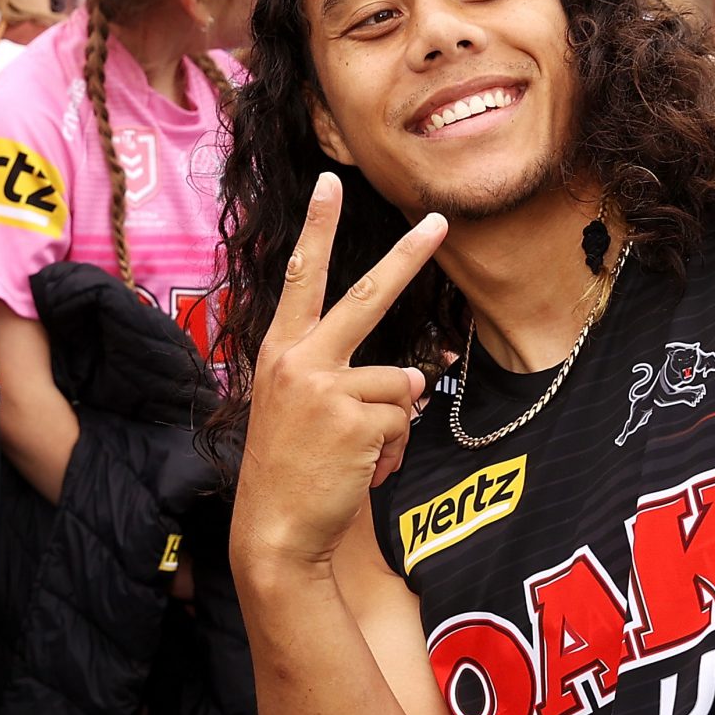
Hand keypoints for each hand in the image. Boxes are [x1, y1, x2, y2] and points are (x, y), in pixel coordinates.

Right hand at [232, 173, 446, 567]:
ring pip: (401, 384)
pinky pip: (404, 419)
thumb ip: (347, 381)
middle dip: (408, 256)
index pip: (302, 278)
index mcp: (280, 352)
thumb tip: (414, 377)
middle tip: (439, 220)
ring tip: (357, 453)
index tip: (330, 183)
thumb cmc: (290, 471)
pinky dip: (394, 448)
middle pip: (367, 297)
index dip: (316, 229)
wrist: (275, 531)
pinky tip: (362, 468)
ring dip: (394, 423)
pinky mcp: (353, 417)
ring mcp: (325, 386)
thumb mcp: (300, 411)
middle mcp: (298, 360)